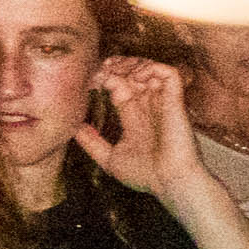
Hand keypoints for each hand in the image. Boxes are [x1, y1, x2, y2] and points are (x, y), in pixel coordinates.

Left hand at [77, 57, 212, 201]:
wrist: (171, 184)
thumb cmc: (146, 176)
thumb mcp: (109, 158)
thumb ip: (91, 142)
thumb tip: (73, 129)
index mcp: (133, 115)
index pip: (117, 84)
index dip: (103, 77)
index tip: (88, 81)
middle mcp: (147, 105)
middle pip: (132, 71)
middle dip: (114, 65)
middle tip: (100, 71)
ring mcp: (162, 102)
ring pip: (149, 67)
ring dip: (131, 64)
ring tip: (116, 72)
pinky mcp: (175, 101)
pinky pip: (169, 73)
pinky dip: (151, 68)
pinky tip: (135, 77)